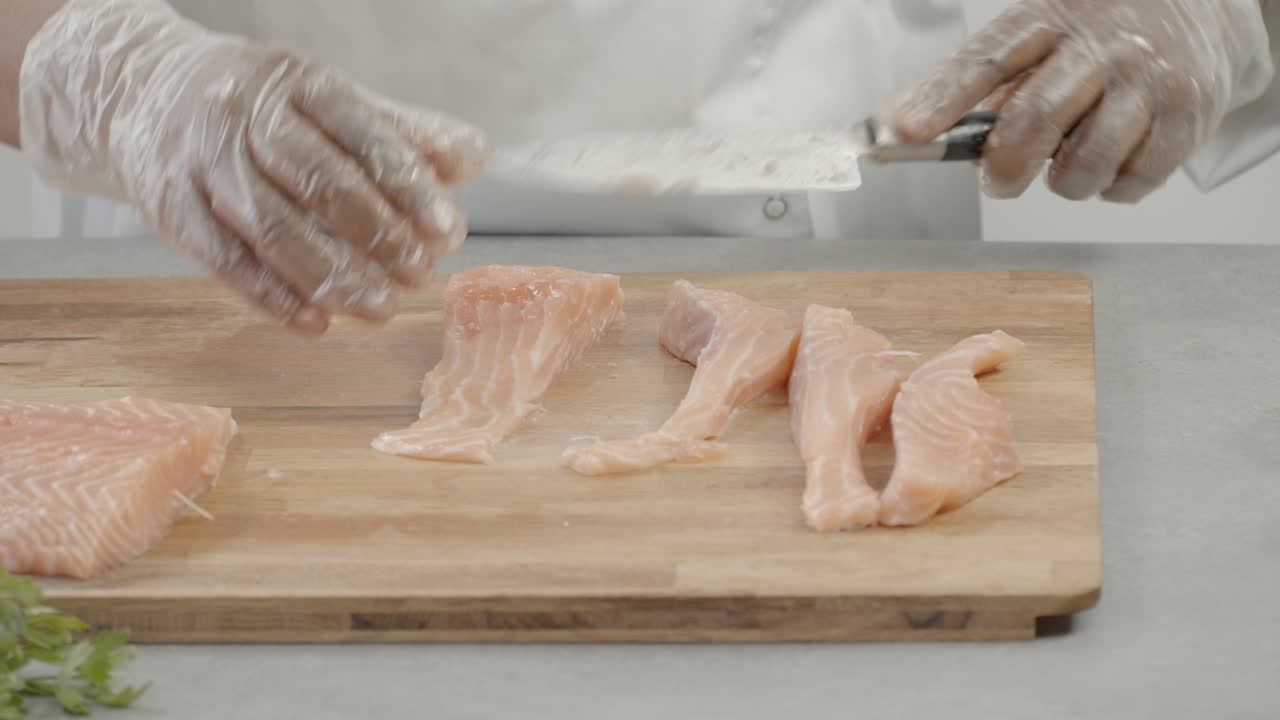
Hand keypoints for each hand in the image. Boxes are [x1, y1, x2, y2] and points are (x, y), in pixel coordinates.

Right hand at [20, 0, 489, 333]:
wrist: (140, 93)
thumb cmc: (261, 107)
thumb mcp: (329, 102)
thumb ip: (401, 132)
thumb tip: (470, 157)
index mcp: (298, 83)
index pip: (362, 133)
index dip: (408, 182)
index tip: (445, 227)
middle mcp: (246, 115)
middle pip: (319, 181)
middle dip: (377, 234)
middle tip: (419, 274)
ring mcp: (204, 160)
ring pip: (273, 226)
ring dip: (332, 274)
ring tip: (380, 308)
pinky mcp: (170, 204)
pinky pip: (225, 258)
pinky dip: (273, 296)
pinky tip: (316, 322)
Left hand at [887, 0, 1272, 202]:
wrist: (1197, 9)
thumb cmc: (1095, 33)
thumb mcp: (1034, 36)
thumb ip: (975, 80)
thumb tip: (906, 120)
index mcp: (1049, 18)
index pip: (986, 61)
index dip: (943, 98)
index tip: (907, 130)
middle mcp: (1102, 45)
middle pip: (1037, 118)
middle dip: (1006, 165)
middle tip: (998, 181)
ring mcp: (1149, 79)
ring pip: (1086, 163)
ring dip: (1065, 182)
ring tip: (1069, 161)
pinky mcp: (1188, 115)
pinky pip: (1133, 181)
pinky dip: (1112, 186)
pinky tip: (1115, 158)